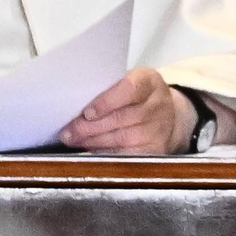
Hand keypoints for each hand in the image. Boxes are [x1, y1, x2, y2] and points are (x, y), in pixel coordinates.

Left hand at [59, 68, 194, 154]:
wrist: (167, 114)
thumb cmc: (136, 96)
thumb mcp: (127, 82)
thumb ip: (106, 88)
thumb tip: (73, 103)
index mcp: (149, 81)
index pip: (129, 89)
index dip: (107, 102)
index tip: (87, 112)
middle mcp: (158, 105)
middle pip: (121, 118)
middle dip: (90, 127)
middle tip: (68, 132)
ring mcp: (160, 129)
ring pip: (121, 138)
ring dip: (92, 141)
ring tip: (73, 140)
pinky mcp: (157, 150)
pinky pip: (126, 154)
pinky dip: (105, 153)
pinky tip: (90, 150)